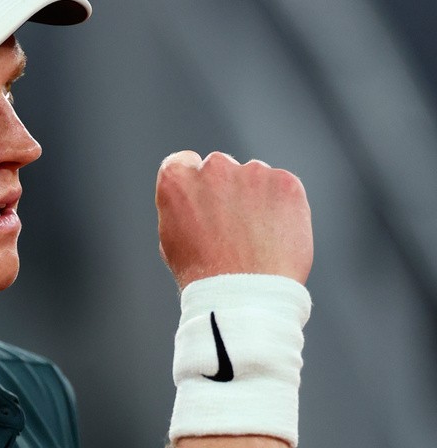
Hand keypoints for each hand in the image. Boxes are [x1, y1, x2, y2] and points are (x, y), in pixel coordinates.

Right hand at [155, 151, 312, 289]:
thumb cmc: (204, 274)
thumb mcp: (172, 237)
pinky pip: (283, 188)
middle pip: (220, 167)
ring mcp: (252, 172)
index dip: (195, 184)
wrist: (245, 296)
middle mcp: (213, 167)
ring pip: (254, 178)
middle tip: (233, 227)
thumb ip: (181, 207)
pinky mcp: (286, 183)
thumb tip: (196, 200)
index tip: (205, 203)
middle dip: (226, 190)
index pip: (184, 162)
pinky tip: (275, 236)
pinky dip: (282, 207)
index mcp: (177, 178)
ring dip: (255, 197)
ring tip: (256, 238)